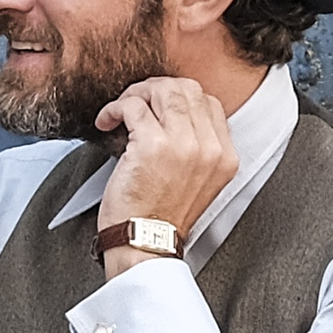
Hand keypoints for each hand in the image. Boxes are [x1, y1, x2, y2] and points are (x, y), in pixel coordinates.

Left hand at [90, 75, 236, 266]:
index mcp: (225, 156)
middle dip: (156, 89)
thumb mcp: (198, 183)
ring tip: (120, 111)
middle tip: (136, 102)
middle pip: (187, 89)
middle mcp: (209, 148)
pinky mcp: (152, 145)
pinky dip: (115, 108)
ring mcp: (183, 145)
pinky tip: (107, 121)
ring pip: (162, 91)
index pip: (210, 102)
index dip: (180, 97)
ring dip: (135, 94)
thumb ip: (198, 149)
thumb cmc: (161, 217)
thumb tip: (173, 113)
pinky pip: (133, 106)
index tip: (158, 107)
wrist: (146, 244)